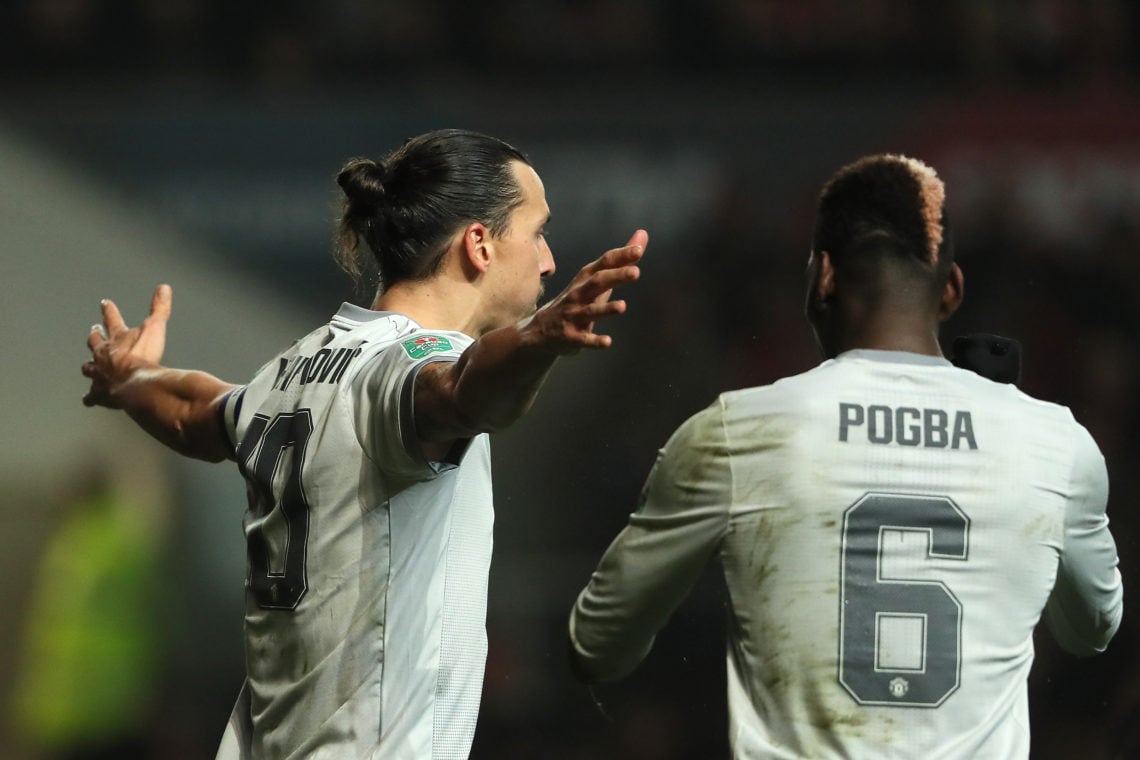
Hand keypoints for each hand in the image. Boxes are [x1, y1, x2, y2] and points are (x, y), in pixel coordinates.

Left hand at [82, 284, 172, 407]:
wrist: (135, 385)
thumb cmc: (145, 358)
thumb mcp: (155, 329)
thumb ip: (159, 309)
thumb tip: (163, 287)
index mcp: (116, 339)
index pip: (111, 319)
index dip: (109, 311)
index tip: (104, 303)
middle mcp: (103, 355)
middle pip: (95, 342)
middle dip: (94, 336)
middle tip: (93, 331)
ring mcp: (99, 375)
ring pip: (89, 368)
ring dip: (89, 366)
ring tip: (86, 367)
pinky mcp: (99, 393)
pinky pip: (92, 396)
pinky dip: (90, 397)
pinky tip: (88, 400)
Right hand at [526, 230, 646, 352]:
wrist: (539, 331)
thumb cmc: (576, 300)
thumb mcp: (596, 280)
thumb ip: (621, 261)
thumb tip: (643, 235)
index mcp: (586, 279)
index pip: (604, 264)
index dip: (621, 256)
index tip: (639, 250)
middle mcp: (578, 295)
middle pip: (597, 283)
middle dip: (616, 277)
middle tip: (636, 273)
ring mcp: (573, 316)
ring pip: (590, 311)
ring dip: (605, 309)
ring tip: (622, 307)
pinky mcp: (571, 337)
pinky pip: (583, 339)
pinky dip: (594, 341)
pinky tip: (607, 342)